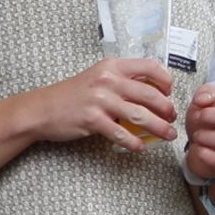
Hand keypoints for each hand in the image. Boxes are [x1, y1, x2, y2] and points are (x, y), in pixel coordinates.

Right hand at [31, 57, 178, 149]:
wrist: (42, 109)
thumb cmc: (70, 95)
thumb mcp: (97, 77)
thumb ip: (121, 81)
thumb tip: (147, 93)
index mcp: (112, 67)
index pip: (150, 67)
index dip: (165, 81)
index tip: (169, 92)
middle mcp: (109, 81)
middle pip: (149, 94)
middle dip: (166, 109)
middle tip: (172, 118)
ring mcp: (101, 101)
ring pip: (140, 116)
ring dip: (158, 127)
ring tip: (167, 134)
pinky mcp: (93, 121)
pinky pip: (120, 134)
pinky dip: (133, 142)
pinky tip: (140, 147)